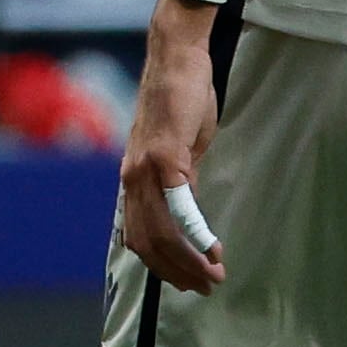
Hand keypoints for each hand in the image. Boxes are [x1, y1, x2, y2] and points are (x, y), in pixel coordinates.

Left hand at [117, 0, 225, 292]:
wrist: (176, 58)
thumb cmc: (182, 97)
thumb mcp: (181, 147)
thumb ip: (182, 178)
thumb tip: (189, 205)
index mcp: (135, 178)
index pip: (142, 236)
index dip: (165, 265)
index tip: (191, 281)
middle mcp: (133, 178)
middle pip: (148, 243)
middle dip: (177, 273)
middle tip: (206, 288)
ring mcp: (147, 168)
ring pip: (162, 231)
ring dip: (188, 259)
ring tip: (213, 275)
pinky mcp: (167, 155)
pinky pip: (180, 204)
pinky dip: (195, 231)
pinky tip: (212, 246)